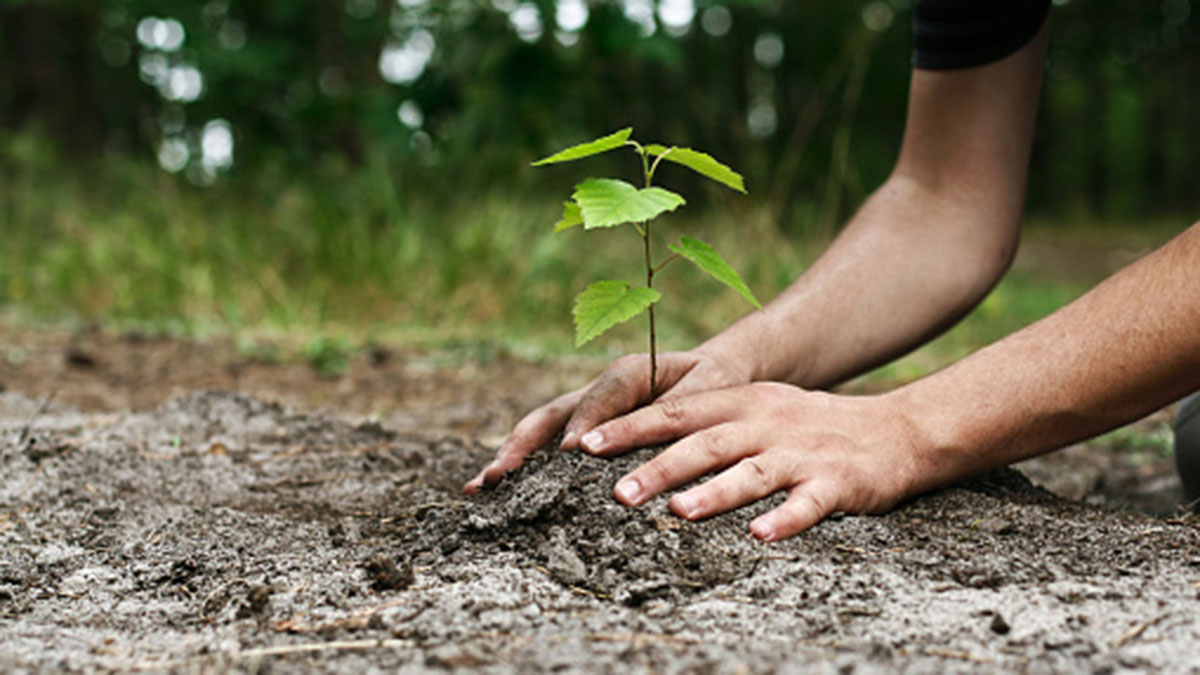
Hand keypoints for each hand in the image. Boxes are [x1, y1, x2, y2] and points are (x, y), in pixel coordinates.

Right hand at [463, 348, 749, 493]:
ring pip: (541, 431)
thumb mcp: (708, 389)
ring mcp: (586, 410)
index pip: (601, 397)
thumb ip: (678, 408)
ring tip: (480, 488)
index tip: (571, 453)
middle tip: (497, 476)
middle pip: (551, 415)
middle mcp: (598, 390)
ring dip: (511, 457)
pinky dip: (524, 467)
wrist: (714, 373)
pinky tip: (499, 492)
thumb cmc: (715, 382)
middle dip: (522, 445)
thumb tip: (649, 437)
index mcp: (629, 373)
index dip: (584, 422)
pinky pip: (549, 445)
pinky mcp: (584, 430)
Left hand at [577, 382, 920, 540]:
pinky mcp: (837, 483)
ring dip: (714, 493)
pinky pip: (807, 503)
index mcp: (742, 403)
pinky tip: (760, 536)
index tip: (585, 444)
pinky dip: (784, 520)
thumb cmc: (809, 426)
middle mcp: (766, 423)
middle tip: (617, 492)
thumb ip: (706, 422)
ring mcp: (801, 453)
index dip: (630, 427)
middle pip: (705, 443)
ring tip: (678, 513)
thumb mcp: (757, 409)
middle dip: (659, 467)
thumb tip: (637, 440)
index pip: (676, 412)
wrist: (896, 430)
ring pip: (751, 472)